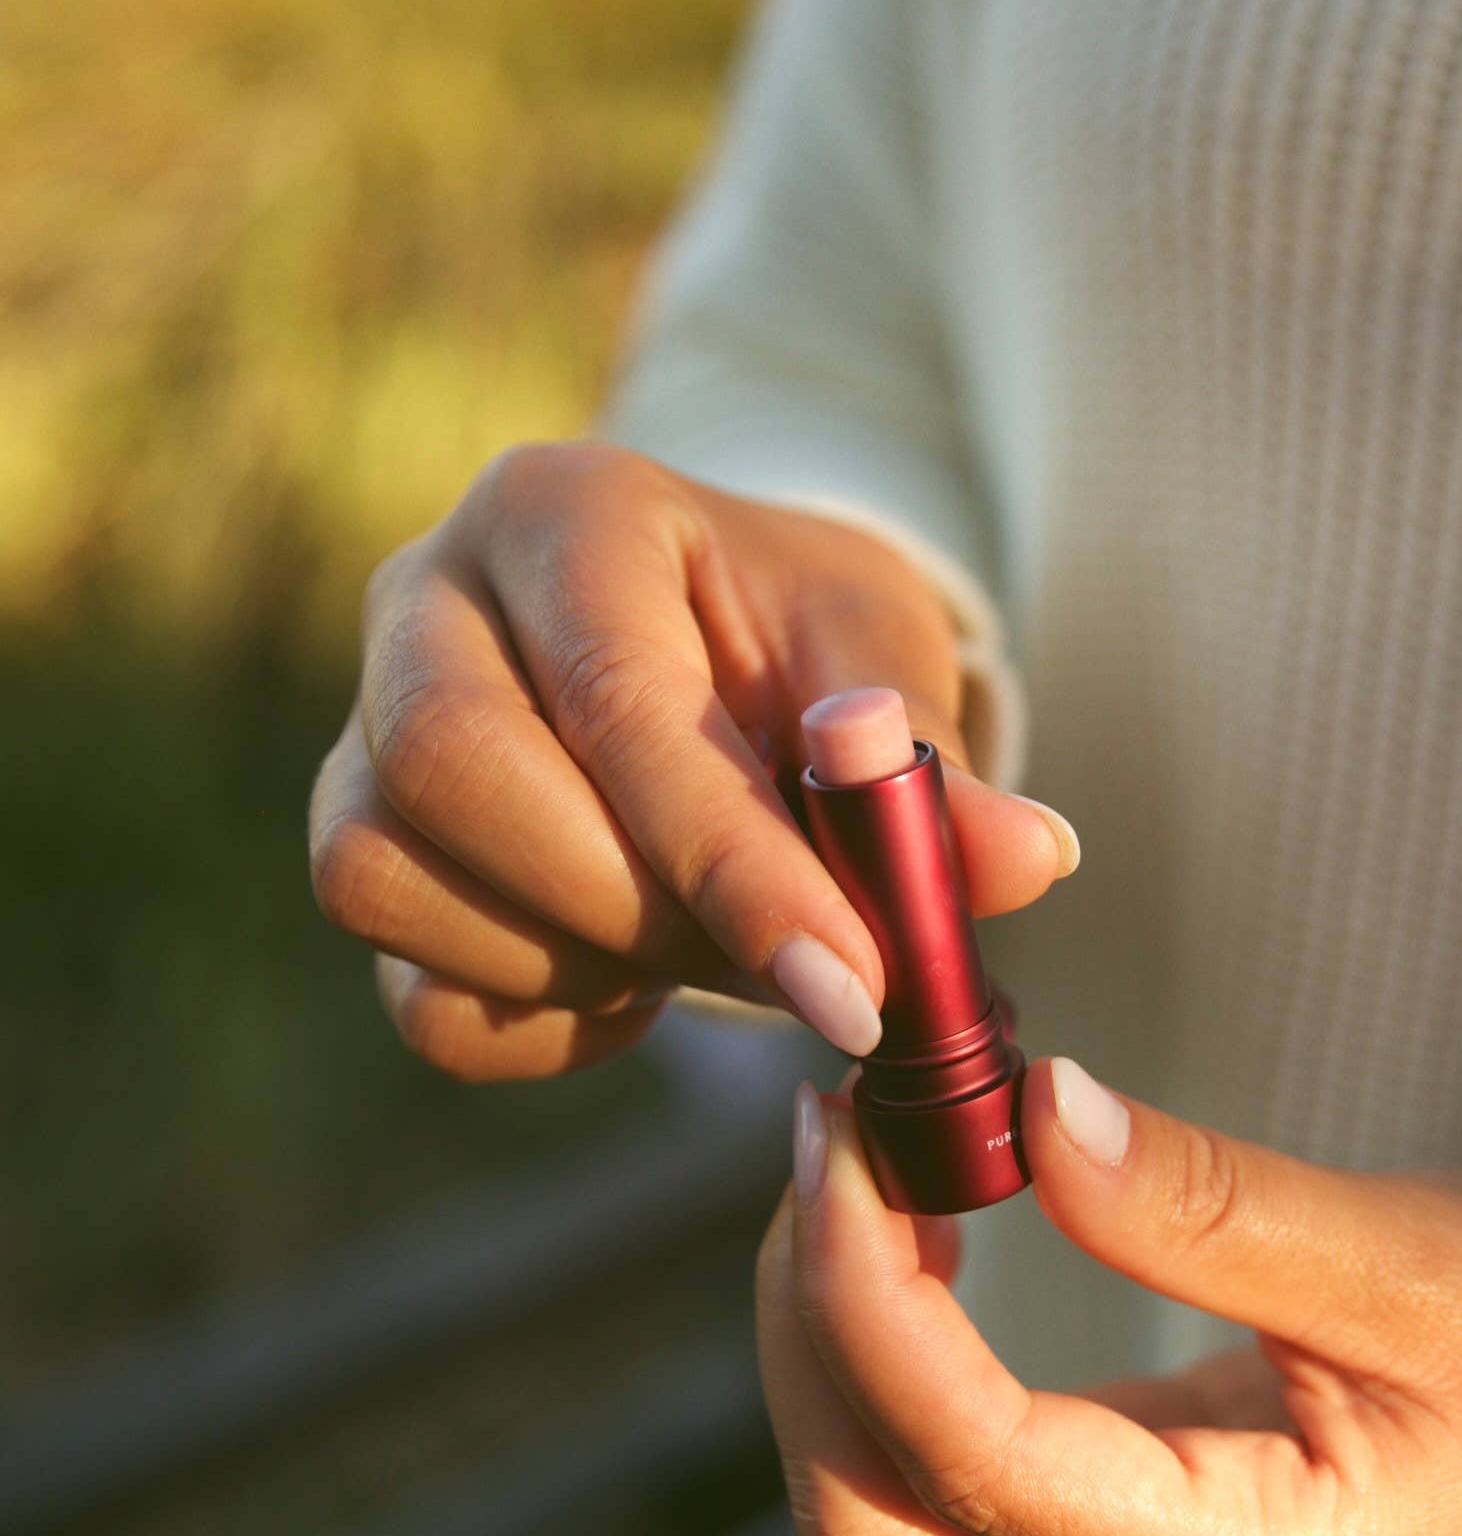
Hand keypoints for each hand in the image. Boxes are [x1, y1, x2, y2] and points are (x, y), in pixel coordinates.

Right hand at [308, 442, 1071, 1078]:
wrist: (716, 654)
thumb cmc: (800, 644)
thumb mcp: (885, 666)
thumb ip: (934, 769)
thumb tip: (1029, 859)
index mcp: (566, 512)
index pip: (614, 696)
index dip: (732, 860)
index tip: (851, 986)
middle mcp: (424, 599)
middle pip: (451, 768)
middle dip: (633, 907)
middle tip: (781, 965)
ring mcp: (358, 731)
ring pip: (386, 876)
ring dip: (578, 961)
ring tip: (707, 949)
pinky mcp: (360, 853)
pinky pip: (415, 991)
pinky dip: (539, 1024)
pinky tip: (633, 982)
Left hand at [758, 1063, 1461, 1535]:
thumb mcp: (1415, 1258)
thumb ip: (1214, 1208)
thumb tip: (1038, 1117)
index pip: (979, 1469)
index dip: (873, 1305)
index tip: (850, 1138)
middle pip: (880, 1523)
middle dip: (813, 1331)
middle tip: (833, 1137)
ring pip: (894, 1508)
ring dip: (837, 1340)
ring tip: (861, 1162)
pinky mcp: (1136, 1517)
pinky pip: (955, 1463)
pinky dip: (897, 1348)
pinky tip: (920, 1226)